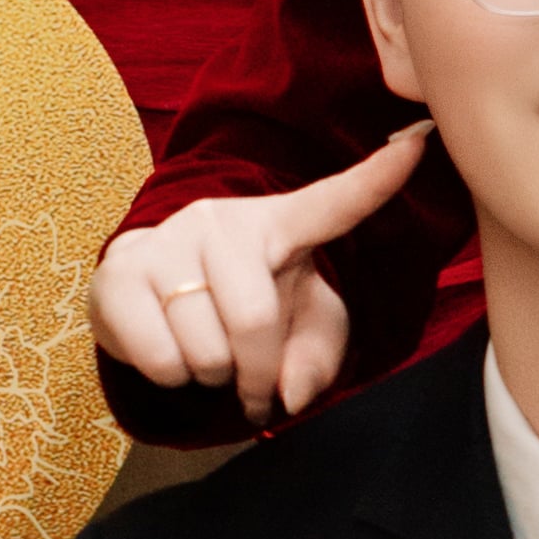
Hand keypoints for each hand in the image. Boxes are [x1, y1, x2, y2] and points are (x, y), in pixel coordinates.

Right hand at [91, 126, 432, 419]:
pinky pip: (160, 356)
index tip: (420, 144)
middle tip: (252, 386)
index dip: (375, 180)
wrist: (146, 303)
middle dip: (256, 374)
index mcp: (278, 225)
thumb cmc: (234, 314)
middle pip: (254, 319)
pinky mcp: (118, 272)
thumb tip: (290, 393)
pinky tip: (168, 352)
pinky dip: (170, 375)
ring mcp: (165, 240)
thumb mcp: (291, 333)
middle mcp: (220, 220)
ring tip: (205, 356)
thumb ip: (315, 361)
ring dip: (211, 375)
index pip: (332, 204)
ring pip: (204, 348)